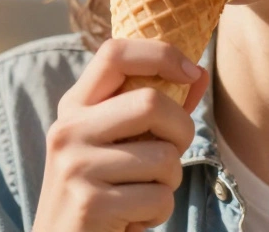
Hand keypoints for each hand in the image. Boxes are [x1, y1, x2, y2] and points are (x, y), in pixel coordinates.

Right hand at [32, 38, 209, 231]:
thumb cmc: (101, 192)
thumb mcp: (118, 144)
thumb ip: (154, 111)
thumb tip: (199, 74)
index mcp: (74, 107)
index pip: (115, 53)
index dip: (161, 53)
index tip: (192, 72)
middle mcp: (68, 130)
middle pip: (151, 102)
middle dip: (181, 131)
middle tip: (169, 155)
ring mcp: (76, 165)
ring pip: (164, 158)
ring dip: (168, 183)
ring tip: (140, 195)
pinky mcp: (90, 203)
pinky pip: (158, 198)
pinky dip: (157, 213)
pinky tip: (131, 219)